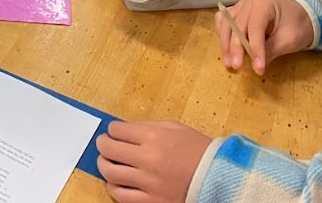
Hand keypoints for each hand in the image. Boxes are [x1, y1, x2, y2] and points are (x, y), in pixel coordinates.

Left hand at [97, 120, 211, 202]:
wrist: (218, 176)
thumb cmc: (198, 150)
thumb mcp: (174, 127)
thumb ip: (147, 126)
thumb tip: (123, 128)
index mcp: (154, 137)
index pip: (117, 130)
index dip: (112, 130)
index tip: (113, 132)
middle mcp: (149, 159)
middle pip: (109, 150)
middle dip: (102, 145)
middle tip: (103, 144)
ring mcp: (149, 183)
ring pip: (110, 174)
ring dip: (104, 166)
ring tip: (107, 163)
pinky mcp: (151, 202)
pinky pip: (121, 196)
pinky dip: (114, 188)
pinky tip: (116, 182)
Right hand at [215, 0, 314, 74]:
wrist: (302, 12)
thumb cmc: (298, 24)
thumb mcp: (290, 39)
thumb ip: (271, 50)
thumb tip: (255, 64)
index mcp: (265, 2)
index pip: (255, 28)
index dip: (255, 49)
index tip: (258, 68)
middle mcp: (249, 0)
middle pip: (237, 25)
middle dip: (236, 48)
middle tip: (237, 67)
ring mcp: (241, 3)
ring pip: (226, 24)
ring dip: (225, 44)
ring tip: (229, 63)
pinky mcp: (237, 10)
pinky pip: (223, 22)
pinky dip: (223, 35)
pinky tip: (227, 49)